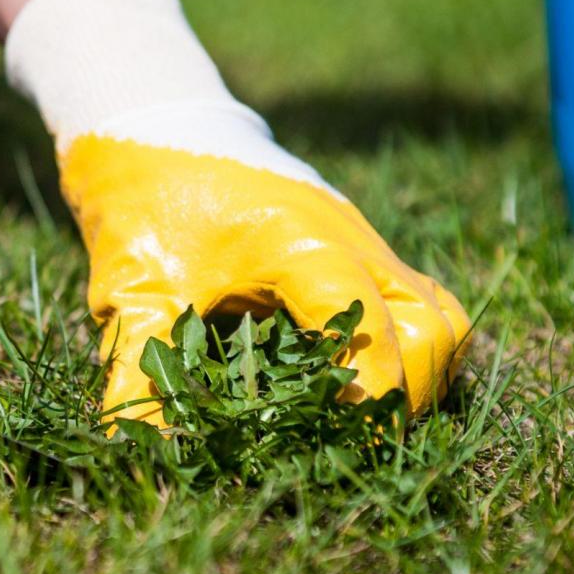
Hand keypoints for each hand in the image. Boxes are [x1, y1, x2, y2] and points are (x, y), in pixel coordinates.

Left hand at [60, 135, 471, 424]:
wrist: (160, 126)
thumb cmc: (144, 199)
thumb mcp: (133, 284)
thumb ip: (138, 367)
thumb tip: (135, 447)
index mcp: (301, 243)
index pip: (368, 331)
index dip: (369, 399)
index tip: (343, 446)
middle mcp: (350, 238)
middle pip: (432, 327)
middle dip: (406, 395)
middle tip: (356, 440)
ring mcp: (364, 237)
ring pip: (440, 312)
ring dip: (421, 371)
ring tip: (371, 416)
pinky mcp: (361, 243)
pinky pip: (420, 298)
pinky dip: (412, 344)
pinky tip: (367, 375)